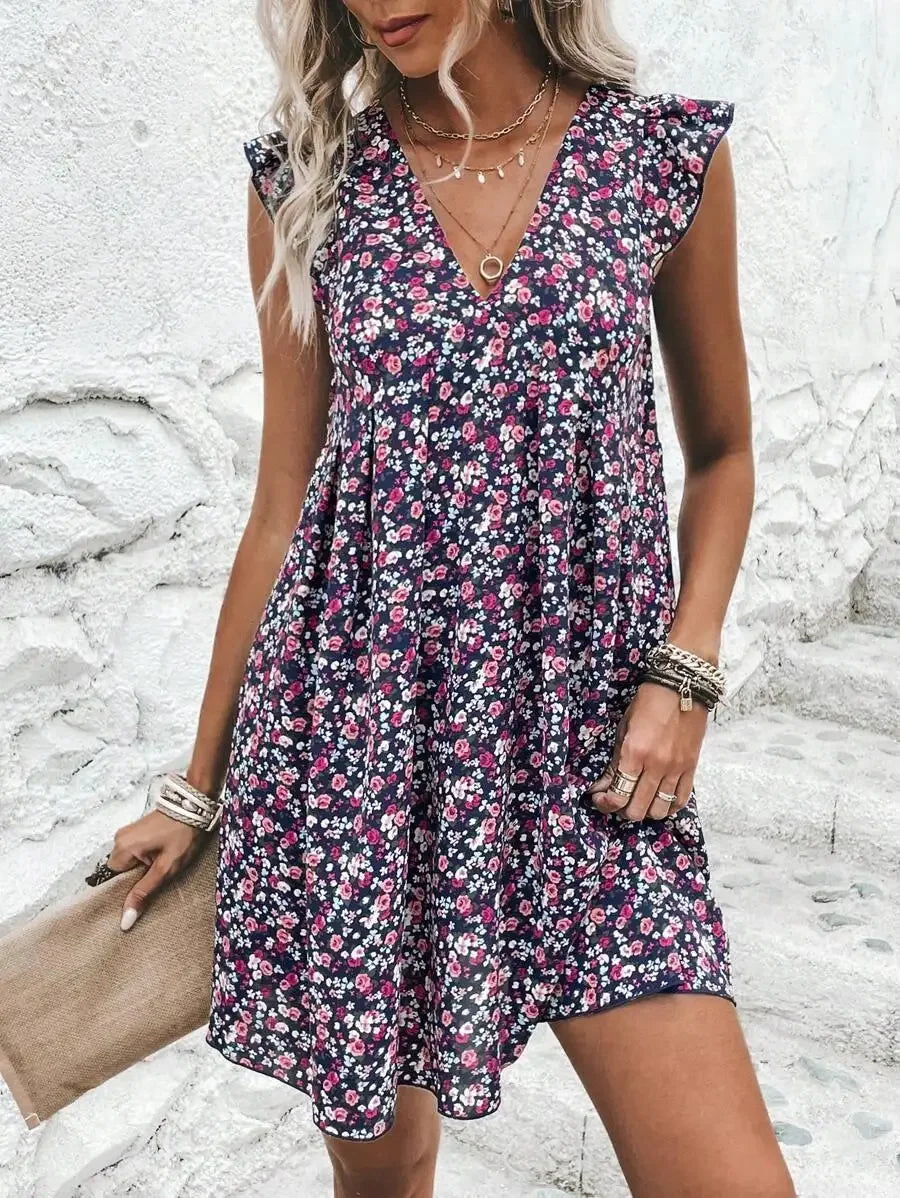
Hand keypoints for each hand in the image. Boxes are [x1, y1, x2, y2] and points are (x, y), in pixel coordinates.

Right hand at [107, 809, 204, 931]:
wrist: (195, 806)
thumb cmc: (183, 835)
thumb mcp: (166, 868)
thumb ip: (144, 893)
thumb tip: (125, 920)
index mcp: (122, 848)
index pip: (111, 880)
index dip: (125, 889)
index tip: (141, 893)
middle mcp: (119, 839)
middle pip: (119, 872)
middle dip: (136, 878)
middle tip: (156, 877)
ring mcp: (127, 833)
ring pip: (128, 862)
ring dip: (142, 869)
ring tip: (161, 866)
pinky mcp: (136, 831)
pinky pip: (134, 852)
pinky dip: (144, 859)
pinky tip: (160, 858)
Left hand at [585, 681, 709, 821]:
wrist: (682, 686)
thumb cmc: (649, 701)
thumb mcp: (624, 727)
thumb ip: (616, 759)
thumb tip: (604, 783)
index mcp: (635, 753)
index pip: (617, 795)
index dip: (605, 803)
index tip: (600, 798)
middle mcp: (656, 766)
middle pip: (637, 809)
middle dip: (622, 810)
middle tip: (617, 800)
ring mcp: (676, 769)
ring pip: (660, 810)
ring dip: (646, 811)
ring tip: (639, 801)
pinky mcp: (691, 767)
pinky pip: (680, 799)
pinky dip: (668, 806)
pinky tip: (659, 801)